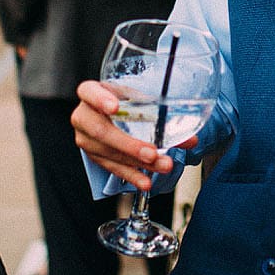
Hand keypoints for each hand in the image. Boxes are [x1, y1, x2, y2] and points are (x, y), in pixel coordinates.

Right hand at [71, 78, 192, 191]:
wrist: (109, 111)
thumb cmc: (123, 100)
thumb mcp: (137, 98)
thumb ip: (160, 112)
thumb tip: (191, 139)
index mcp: (91, 92)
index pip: (89, 92)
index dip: (100, 100)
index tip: (115, 107)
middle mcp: (83, 116)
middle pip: (100, 130)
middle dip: (128, 144)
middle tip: (151, 153)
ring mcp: (85, 138)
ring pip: (108, 153)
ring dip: (136, 162)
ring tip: (160, 166)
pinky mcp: (93, 156)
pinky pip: (111, 167)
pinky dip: (131, 175)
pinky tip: (145, 182)